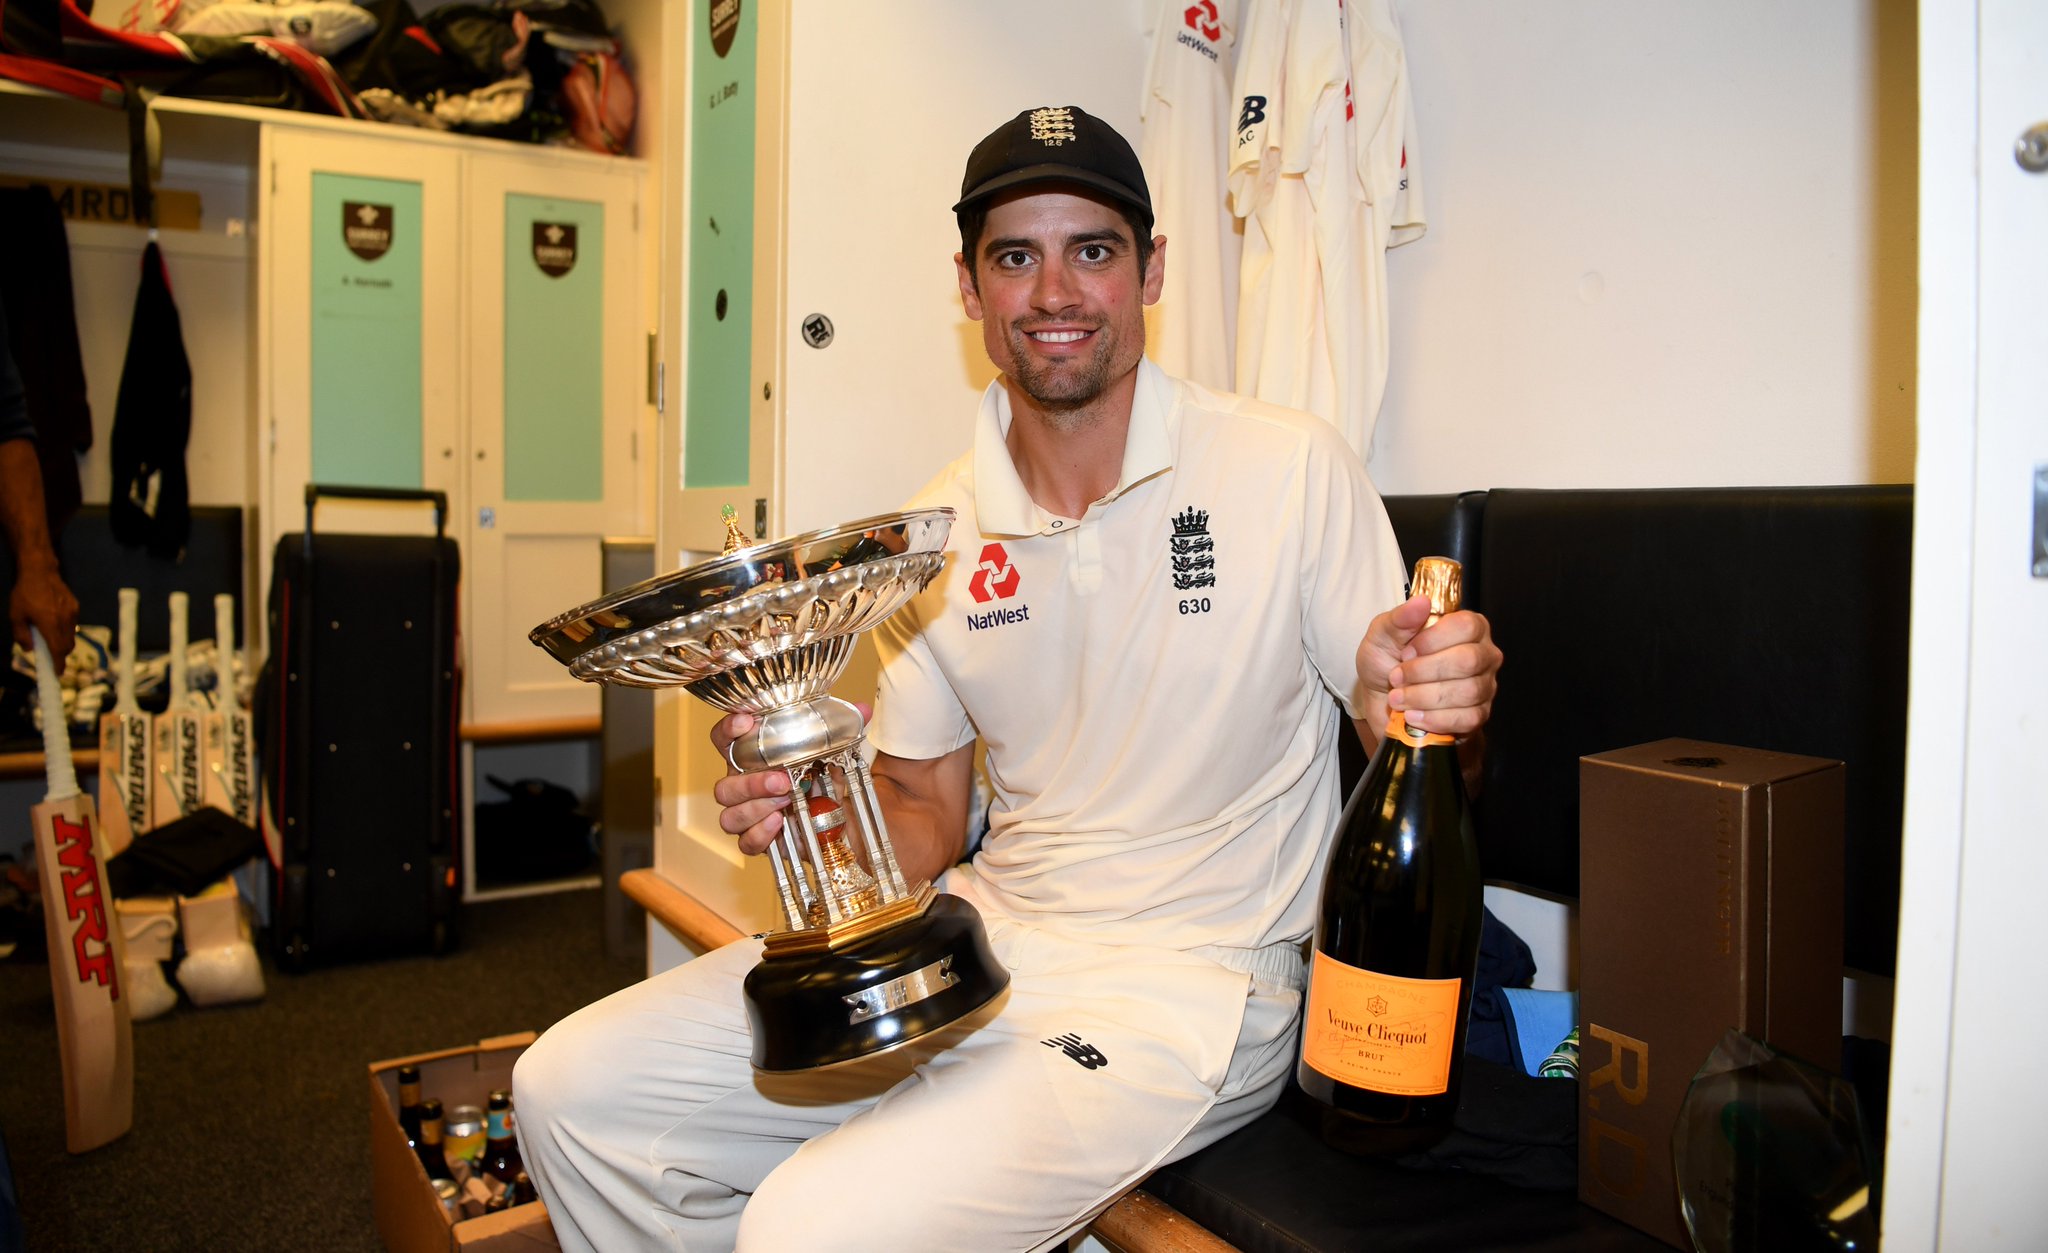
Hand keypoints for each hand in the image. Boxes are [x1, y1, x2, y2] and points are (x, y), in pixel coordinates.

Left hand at [10, 561, 77, 664]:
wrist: (40, 571)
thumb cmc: (24, 593)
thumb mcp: (15, 615)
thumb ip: (21, 635)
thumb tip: (29, 649)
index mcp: (49, 624)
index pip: (57, 650)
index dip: (58, 664)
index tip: (58, 673)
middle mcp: (64, 621)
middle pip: (67, 646)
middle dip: (61, 655)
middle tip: (52, 658)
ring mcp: (71, 614)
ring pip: (71, 636)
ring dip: (63, 642)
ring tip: (51, 639)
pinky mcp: (75, 607)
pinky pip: (72, 624)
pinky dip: (65, 630)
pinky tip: (55, 622)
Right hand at [710, 703, 871, 855]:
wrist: (838, 821)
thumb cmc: (824, 781)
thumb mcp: (836, 754)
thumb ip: (844, 730)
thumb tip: (862, 709)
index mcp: (751, 760)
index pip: (724, 741)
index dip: (727, 730)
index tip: (745, 721)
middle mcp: (743, 788)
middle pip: (724, 787)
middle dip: (750, 783)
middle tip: (781, 780)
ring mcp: (748, 817)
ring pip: (729, 816)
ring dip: (755, 808)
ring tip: (784, 801)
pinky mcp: (759, 841)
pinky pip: (746, 842)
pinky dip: (759, 834)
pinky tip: (778, 823)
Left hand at [1356, 596, 1500, 737]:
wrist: (1382, 701)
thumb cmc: (1387, 662)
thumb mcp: (1383, 635)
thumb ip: (1400, 618)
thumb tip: (1421, 602)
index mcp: (1467, 627)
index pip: (1466, 626)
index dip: (1432, 640)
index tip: (1406, 652)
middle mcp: (1483, 654)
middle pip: (1468, 660)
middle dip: (1424, 672)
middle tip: (1397, 677)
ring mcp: (1484, 686)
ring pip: (1467, 692)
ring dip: (1424, 697)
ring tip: (1398, 698)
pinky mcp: (1478, 715)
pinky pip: (1467, 719)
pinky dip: (1434, 719)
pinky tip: (1413, 716)